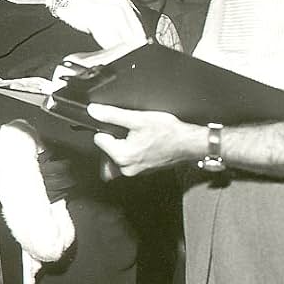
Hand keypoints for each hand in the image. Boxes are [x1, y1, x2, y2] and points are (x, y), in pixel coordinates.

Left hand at [90, 103, 204, 175]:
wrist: (189, 143)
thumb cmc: (169, 133)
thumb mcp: (138, 118)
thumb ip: (112, 114)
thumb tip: (94, 111)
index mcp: (122, 156)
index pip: (99, 138)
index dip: (109, 128)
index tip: (123, 126)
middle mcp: (126, 169)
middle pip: (107, 148)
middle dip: (116, 138)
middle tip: (134, 132)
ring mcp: (134, 172)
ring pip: (116, 155)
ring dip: (123, 145)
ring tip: (140, 137)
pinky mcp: (142, 171)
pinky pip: (128, 161)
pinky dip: (132, 152)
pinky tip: (144, 144)